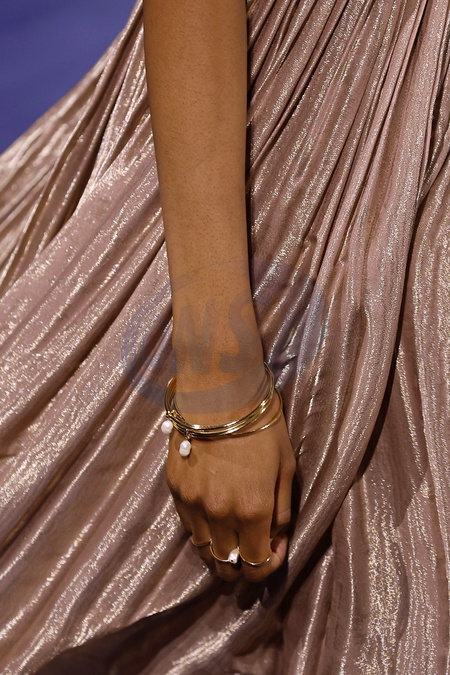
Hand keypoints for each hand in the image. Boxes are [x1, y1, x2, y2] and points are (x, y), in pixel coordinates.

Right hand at [165, 391, 296, 581]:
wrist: (221, 394)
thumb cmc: (261, 428)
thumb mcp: (286, 468)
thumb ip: (281, 511)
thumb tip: (274, 537)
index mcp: (253, 511)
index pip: (255, 566)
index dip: (268, 565)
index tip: (274, 547)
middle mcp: (219, 515)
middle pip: (225, 565)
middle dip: (242, 565)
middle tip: (252, 545)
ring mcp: (192, 503)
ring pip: (203, 549)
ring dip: (220, 548)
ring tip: (232, 529)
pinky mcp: (174, 489)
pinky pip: (188, 524)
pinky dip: (202, 527)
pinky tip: (213, 509)